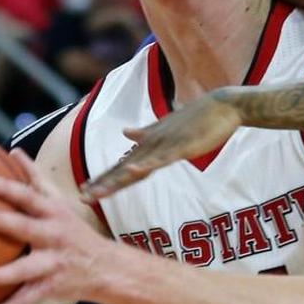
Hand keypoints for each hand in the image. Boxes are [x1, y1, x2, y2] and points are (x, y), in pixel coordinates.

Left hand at [0, 149, 114, 303]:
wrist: (106, 268)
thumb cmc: (73, 231)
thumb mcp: (59, 202)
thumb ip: (35, 178)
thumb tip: (14, 151)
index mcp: (53, 214)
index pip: (28, 196)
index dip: (6, 188)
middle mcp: (53, 237)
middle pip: (23, 227)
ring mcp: (51, 264)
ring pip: (21, 270)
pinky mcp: (48, 288)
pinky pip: (22, 301)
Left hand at [84, 92, 242, 199]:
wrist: (221, 105)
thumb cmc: (198, 118)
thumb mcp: (166, 127)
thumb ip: (145, 133)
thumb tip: (126, 132)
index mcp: (149, 144)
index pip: (123, 165)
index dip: (105, 178)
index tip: (86, 190)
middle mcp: (152, 145)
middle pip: (124, 169)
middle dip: (103, 184)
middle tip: (82, 197)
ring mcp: (165, 146)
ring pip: (137, 167)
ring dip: (116, 180)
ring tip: (97, 192)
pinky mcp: (181, 147)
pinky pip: (161, 159)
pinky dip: (146, 165)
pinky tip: (132, 170)